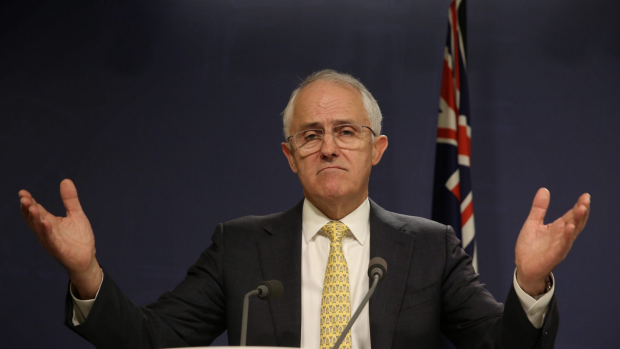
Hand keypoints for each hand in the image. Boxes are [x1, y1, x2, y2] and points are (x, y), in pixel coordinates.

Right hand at [19, 179, 101, 298]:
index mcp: (50, 222)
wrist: (88, 257)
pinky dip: (46, 231)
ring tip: (31, 206)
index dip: (29, 201)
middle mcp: (47, 231)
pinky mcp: (58, 249)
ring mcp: (51, 240)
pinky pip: (50, 239)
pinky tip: (45, 222)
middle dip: (28, 208)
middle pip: (34, 218)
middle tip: (23, 197)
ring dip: (34, 218)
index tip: (22, 192)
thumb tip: (65, 179)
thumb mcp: (76, 214)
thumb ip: (70, 199)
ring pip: (39, 228)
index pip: (37, 210)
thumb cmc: (79, 238)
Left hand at [515, 188, 589, 295]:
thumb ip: (539, 208)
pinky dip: (567, 236)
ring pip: (572, 232)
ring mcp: (559, 246)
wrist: (523, 267)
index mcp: (558, 228)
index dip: (578, 206)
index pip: (571, 215)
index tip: (585, 195)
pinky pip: (563, 245)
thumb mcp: (532, 223)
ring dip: (577, 221)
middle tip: (586, 199)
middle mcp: (562, 236)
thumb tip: (544, 189)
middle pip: (574, 222)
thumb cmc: (530, 247)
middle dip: (581, 211)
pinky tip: (570, 227)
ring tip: (582, 208)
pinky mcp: (554, 256)